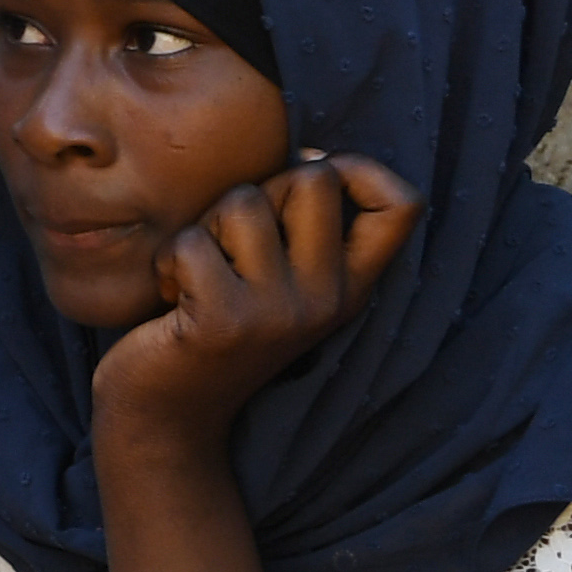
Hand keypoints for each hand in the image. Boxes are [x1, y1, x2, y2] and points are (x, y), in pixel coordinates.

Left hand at [97, 154, 416, 442]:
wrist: (167, 419)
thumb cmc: (211, 327)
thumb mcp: (276, 280)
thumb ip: (300, 227)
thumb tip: (312, 153)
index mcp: (349, 286)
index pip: (403, 206)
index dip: (360, 170)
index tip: (308, 184)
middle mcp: (327, 299)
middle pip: (313, 178)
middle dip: (258, 190)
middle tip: (229, 243)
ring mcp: (279, 311)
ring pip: (243, 201)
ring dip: (204, 226)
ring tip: (196, 273)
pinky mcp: (224, 320)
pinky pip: (192, 242)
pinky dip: (168, 259)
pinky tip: (169, 297)